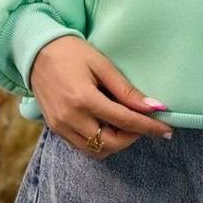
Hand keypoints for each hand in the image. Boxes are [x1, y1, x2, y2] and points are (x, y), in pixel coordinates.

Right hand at [29, 35, 173, 157]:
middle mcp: (70, 118)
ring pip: (97, 151)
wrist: (36, 51)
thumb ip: (127, 90)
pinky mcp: (56, 129)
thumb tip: (154, 107)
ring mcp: (60, 126)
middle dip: (133, 137)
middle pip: (111, 143)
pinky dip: (100, 142)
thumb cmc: (71, 52)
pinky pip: (83, 147)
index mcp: (83, 99)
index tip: (167, 130)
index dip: (149, 127)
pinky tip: (108, 126)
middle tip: (145, 123)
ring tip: (127, 123)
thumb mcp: (102, 65)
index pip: (124, 121)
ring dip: (117, 142)